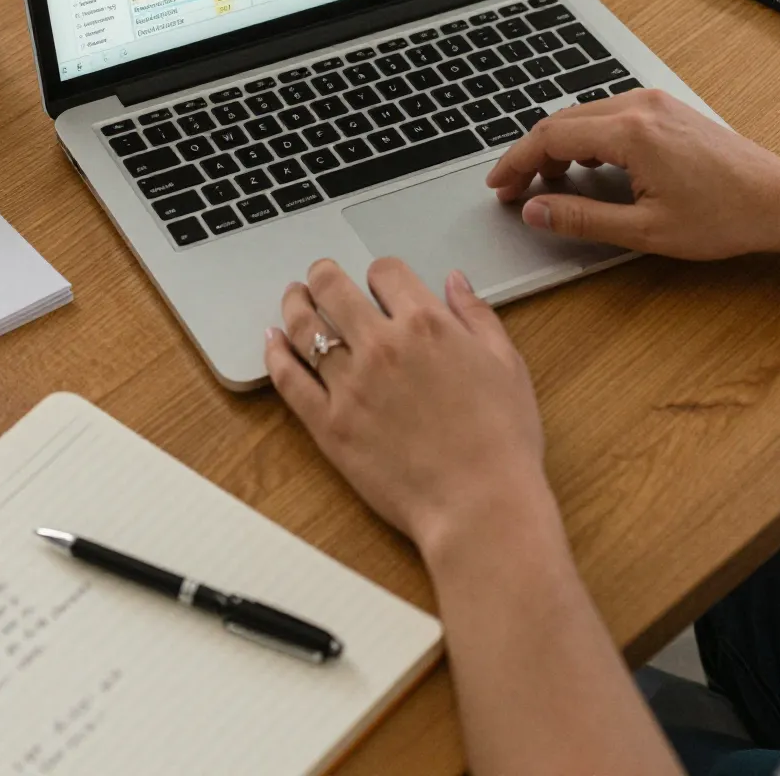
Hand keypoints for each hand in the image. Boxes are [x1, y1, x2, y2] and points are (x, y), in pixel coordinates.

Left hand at [264, 258, 549, 561]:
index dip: (379, 272)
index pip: (385, 272)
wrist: (481, 506)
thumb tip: (455, 281)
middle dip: (323, 275)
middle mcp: (383, 345)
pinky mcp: (329, 424)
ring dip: (295, 304)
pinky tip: (272, 342)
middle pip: (333, 287)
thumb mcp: (507, 366)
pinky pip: (289, 379)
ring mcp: (350, 384)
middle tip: (319, 276)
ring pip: (305, 327)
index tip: (378, 283)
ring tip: (294, 298)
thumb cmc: (502, 442)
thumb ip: (478, 316)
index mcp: (427, 324)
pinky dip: (275, 354)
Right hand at [485, 89, 779, 259]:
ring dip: (558, 146)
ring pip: (584, 116)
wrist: (779, 199)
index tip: (500, 185)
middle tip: (515, 189)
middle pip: (562, 121)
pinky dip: (585, 138)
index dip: (516, 162)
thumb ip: (582, 218)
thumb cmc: (724, 216)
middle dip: (532, 155)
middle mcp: (640, 106)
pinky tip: (585, 166)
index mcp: (631, 133)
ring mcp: (655, 103)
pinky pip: (609, 115)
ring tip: (547, 183)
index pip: (550, 137)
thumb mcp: (645, 230)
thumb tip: (536, 211)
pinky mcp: (666, 109)